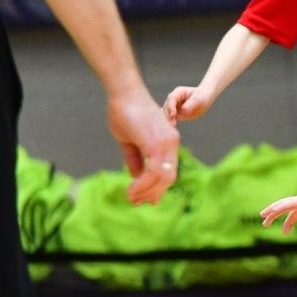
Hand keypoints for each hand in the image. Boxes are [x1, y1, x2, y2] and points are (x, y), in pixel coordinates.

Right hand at [107, 90, 179, 205]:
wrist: (124, 93)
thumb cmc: (125, 112)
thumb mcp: (129, 140)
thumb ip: (135, 158)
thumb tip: (135, 176)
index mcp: (168, 142)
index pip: (168, 170)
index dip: (158, 186)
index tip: (147, 199)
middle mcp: (171, 144)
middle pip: (169, 177)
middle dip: (154, 193)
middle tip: (139, 203)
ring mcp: (167, 143)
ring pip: (163, 177)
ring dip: (146, 191)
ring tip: (132, 199)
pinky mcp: (157, 143)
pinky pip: (153, 171)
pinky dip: (142, 184)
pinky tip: (131, 190)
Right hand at [163, 84, 213, 121]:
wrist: (205, 99)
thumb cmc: (202, 96)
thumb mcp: (198, 99)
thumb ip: (190, 104)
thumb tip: (183, 110)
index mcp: (178, 92)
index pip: (171, 99)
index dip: (171, 107)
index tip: (173, 115)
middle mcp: (173, 99)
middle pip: (166, 107)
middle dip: (168, 115)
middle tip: (173, 124)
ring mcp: (173, 106)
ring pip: (166, 113)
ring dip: (168, 120)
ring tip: (173, 126)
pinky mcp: (175, 113)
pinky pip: (170, 118)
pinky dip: (170, 122)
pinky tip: (173, 127)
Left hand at [260, 179, 296, 233]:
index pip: (295, 214)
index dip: (288, 223)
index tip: (284, 232)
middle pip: (285, 208)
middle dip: (274, 215)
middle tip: (264, 223)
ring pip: (284, 204)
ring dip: (273, 209)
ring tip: (263, 214)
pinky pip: (291, 203)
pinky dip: (282, 206)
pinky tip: (274, 210)